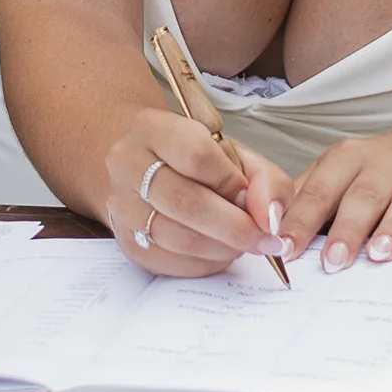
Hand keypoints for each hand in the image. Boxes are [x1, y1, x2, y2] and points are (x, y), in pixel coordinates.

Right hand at [105, 109, 291, 277]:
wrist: (145, 167)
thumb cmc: (194, 158)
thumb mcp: (235, 153)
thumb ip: (265, 180)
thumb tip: (269, 218)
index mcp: (152, 128)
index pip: (197, 156)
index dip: (232, 182)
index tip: (252, 197)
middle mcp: (127, 164)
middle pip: (186, 203)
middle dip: (236, 227)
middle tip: (265, 239)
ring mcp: (121, 206)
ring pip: (179, 239)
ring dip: (223, 248)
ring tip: (243, 242)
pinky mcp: (126, 241)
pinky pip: (173, 263)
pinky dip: (206, 262)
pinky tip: (219, 250)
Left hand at [280, 121, 391, 272]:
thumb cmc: (383, 172)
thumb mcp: (343, 175)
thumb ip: (309, 199)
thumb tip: (268, 230)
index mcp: (349, 158)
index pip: (320, 189)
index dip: (301, 219)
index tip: (285, 248)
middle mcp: (386, 162)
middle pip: (363, 195)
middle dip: (346, 229)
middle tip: (332, 262)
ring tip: (378, 255)